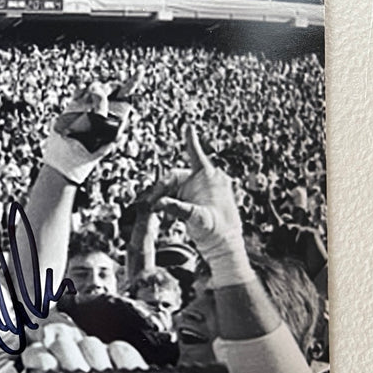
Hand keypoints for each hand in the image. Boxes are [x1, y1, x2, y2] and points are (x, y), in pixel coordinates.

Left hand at [23, 320, 157, 372]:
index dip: (38, 355)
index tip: (47, 365)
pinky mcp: (124, 362)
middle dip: (67, 356)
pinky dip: (119, 361)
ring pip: (90, 343)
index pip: (35, 354)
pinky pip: (120, 350)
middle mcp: (71, 365)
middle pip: (61, 342)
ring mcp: (97, 361)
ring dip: (94, 362)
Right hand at [41, 72, 140, 185]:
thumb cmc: (87, 149)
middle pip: (111, 87)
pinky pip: (80, 89)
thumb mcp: (98, 130)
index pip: (127, 95)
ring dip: (92, 87)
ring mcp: (90, 105)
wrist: (67, 158)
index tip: (141, 70)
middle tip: (94, 92)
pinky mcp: (76, 105)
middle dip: (106, 86)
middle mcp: (105, 108)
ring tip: (85, 95)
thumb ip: (100, 108)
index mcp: (117, 115)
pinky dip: (81, 88)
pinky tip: (80, 92)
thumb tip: (96, 88)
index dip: (134, 81)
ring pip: (96, 86)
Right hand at [146, 124, 243, 255]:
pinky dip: (165, 204)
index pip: (196, 155)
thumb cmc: (218, 230)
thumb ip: (178, 209)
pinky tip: (162, 214)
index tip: (188, 126)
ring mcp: (197, 191)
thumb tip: (159, 203)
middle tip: (150, 201)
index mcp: (210, 178)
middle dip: (160, 188)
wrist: (222, 246)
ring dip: (161, 198)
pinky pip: (173, 198)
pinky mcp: (192, 201)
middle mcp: (203, 181)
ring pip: (171, 188)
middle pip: (174, 176)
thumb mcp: (197, 218)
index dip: (190, 140)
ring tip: (153, 209)